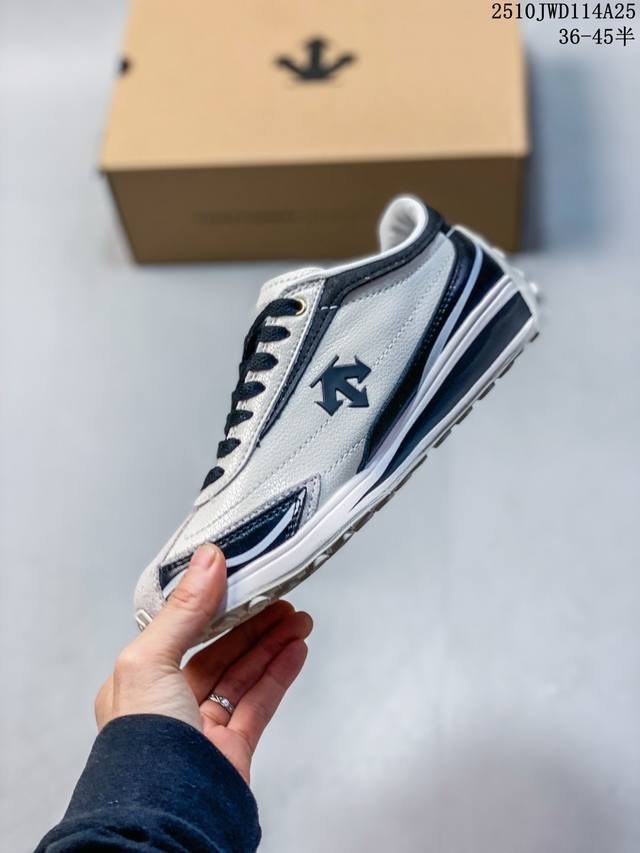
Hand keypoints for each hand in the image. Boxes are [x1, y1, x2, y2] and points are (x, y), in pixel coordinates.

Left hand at [95, 544, 311, 782]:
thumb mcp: (150, 660)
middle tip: (281, 598)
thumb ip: (184, 611)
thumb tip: (207, 562)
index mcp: (138, 681)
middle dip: (252, 623)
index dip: (213, 604)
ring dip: (272, 644)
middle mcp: (169, 703)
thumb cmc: (143, 743)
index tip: (240, 581)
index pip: (182, 631)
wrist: (166, 816)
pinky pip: (260, 702)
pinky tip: (296, 651)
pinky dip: (280, 674)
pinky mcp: (232, 748)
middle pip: (219, 651)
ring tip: (298, 619)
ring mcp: (202, 727)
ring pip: (243, 674)